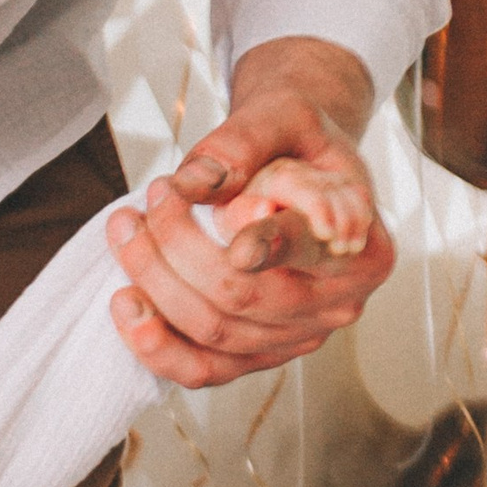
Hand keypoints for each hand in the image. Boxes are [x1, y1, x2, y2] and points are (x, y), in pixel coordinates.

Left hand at [107, 34, 394, 388]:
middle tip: (151, 197)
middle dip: (178, 247)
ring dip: (155, 284)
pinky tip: (124, 304)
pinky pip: (201, 370)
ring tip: (126, 229)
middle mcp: (337, 304)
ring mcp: (296, 338)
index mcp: (362, 246)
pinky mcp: (257, 357)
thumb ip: (243, 143)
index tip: (234, 243)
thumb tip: (195, 183)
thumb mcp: (283, 116)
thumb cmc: (297, 141)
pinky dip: (155, 345)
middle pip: (245, 296)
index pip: (308, 251)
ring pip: (214, 333)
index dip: (268, 246)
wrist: (297, 166)